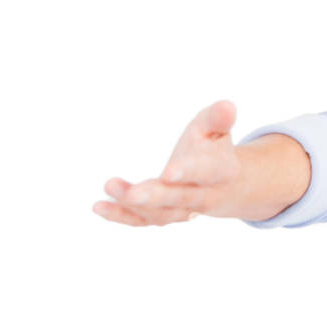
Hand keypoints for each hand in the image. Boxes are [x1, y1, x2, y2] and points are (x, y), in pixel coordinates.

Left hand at [93, 100, 240, 226]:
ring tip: (110, 185)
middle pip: (179, 199)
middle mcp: (203, 196)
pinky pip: (142, 220)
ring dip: (133, 205)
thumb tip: (227, 106)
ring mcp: (183, 211)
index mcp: (220, 172)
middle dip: (156, 196)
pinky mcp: (163, 216)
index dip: (189, 172)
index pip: (206, 173)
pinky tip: (99, 206)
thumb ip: (218, 119)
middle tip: (133, 193)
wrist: (225, 186)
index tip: (169, 171)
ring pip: (159, 213)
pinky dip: (121, 215)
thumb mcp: (217, 130)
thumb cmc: (213, 148)